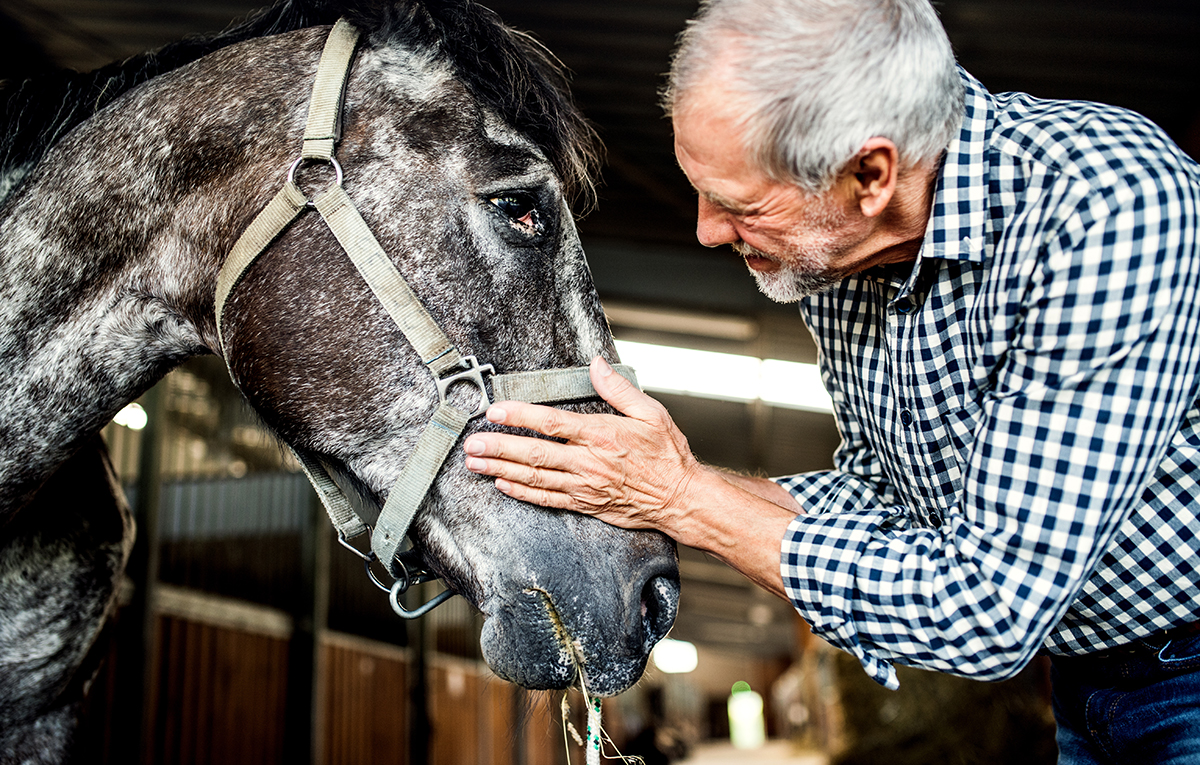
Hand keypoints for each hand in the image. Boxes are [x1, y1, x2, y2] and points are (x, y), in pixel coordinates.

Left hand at [463, 356, 701, 534]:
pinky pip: (547, 499)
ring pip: (534, 477)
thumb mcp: (651, 412)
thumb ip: (618, 388)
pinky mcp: (585, 504)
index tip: (496, 410)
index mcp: (601, 435)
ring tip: (476, 463)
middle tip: (473, 443)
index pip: (552, 423)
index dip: (520, 416)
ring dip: (501, 469)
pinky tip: (503, 484)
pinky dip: (522, 492)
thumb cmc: (667, 455)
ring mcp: (584, 486)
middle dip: (499, 447)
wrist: (679, 498)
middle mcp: (588, 462)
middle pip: (534, 453)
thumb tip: (597, 364)